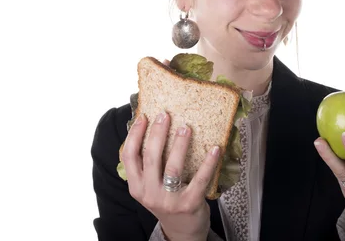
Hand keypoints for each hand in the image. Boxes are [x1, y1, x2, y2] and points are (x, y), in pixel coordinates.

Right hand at [121, 110, 220, 240]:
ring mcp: (168, 200)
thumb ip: (148, 166)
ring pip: (172, 167)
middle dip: (157, 133)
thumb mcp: (150, 187)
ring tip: (185, 127)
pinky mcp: (189, 204)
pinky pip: (199, 179)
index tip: (143, 116)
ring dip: (179, 144)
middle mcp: (149, 193)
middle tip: (165, 115)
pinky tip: (215, 149)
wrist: (182, 231)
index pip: (129, 156)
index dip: (134, 134)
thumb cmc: (167, 201)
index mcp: (136, 187)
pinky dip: (208, 163)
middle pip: (150, 157)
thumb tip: (153, 129)